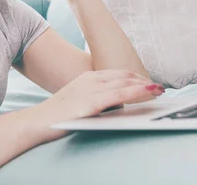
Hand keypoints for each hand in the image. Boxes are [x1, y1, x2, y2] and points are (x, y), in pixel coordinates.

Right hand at [31, 70, 164, 141]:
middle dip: (144, 81)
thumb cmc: (57, 116)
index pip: (118, 74)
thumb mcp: (79, 101)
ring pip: (126, 83)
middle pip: (125, 76)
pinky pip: (122, 94)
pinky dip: (139, 92)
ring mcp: (91, 88)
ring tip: (159, 91)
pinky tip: (150, 93)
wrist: (37, 122)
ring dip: (146, 86)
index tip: (149, 84)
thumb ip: (97, 99)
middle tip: (159, 88)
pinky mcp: (92, 101)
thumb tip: (119, 105)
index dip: (136, 78)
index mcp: (88, 78)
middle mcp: (91, 79)